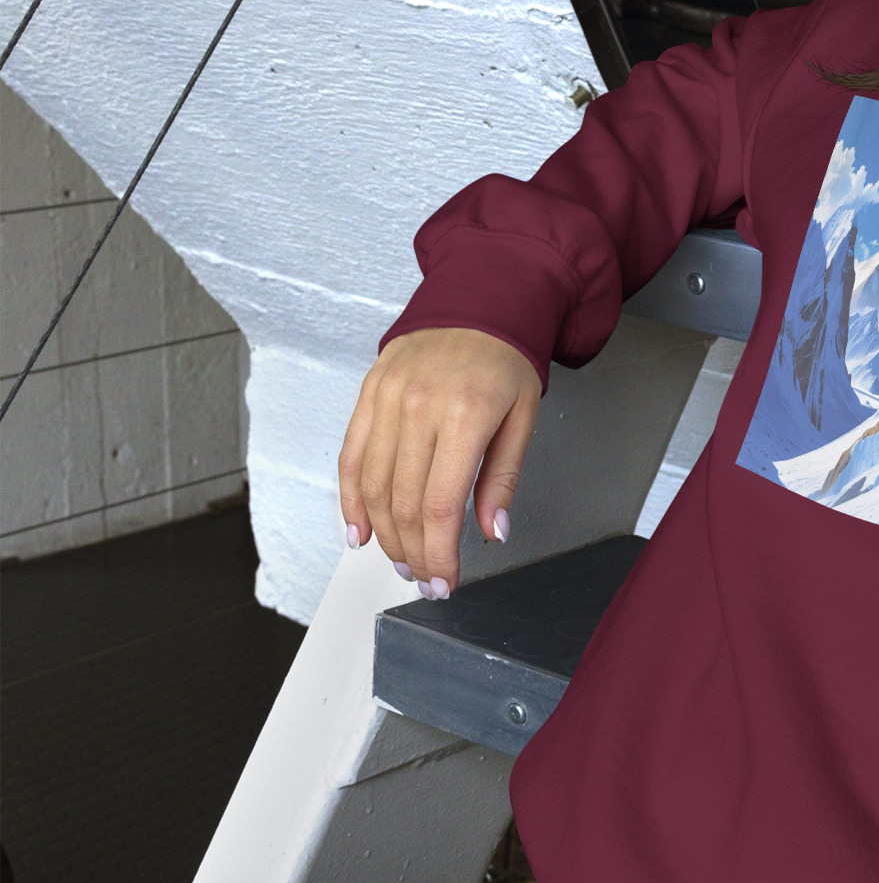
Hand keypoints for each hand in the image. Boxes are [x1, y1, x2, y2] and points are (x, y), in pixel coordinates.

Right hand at [338, 328, 540, 598]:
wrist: (479, 302)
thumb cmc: (505, 361)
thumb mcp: (523, 417)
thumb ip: (504, 479)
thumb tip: (493, 533)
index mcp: (467, 414)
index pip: (441, 504)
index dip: (440, 553)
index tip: (445, 581)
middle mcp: (420, 407)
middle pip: (404, 502)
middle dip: (413, 552)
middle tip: (424, 578)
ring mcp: (388, 399)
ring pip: (373, 486)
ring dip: (383, 534)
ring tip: (400, 559)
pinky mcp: (368, 393)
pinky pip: (350, 456)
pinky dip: (350, 500)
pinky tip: (359, 530)